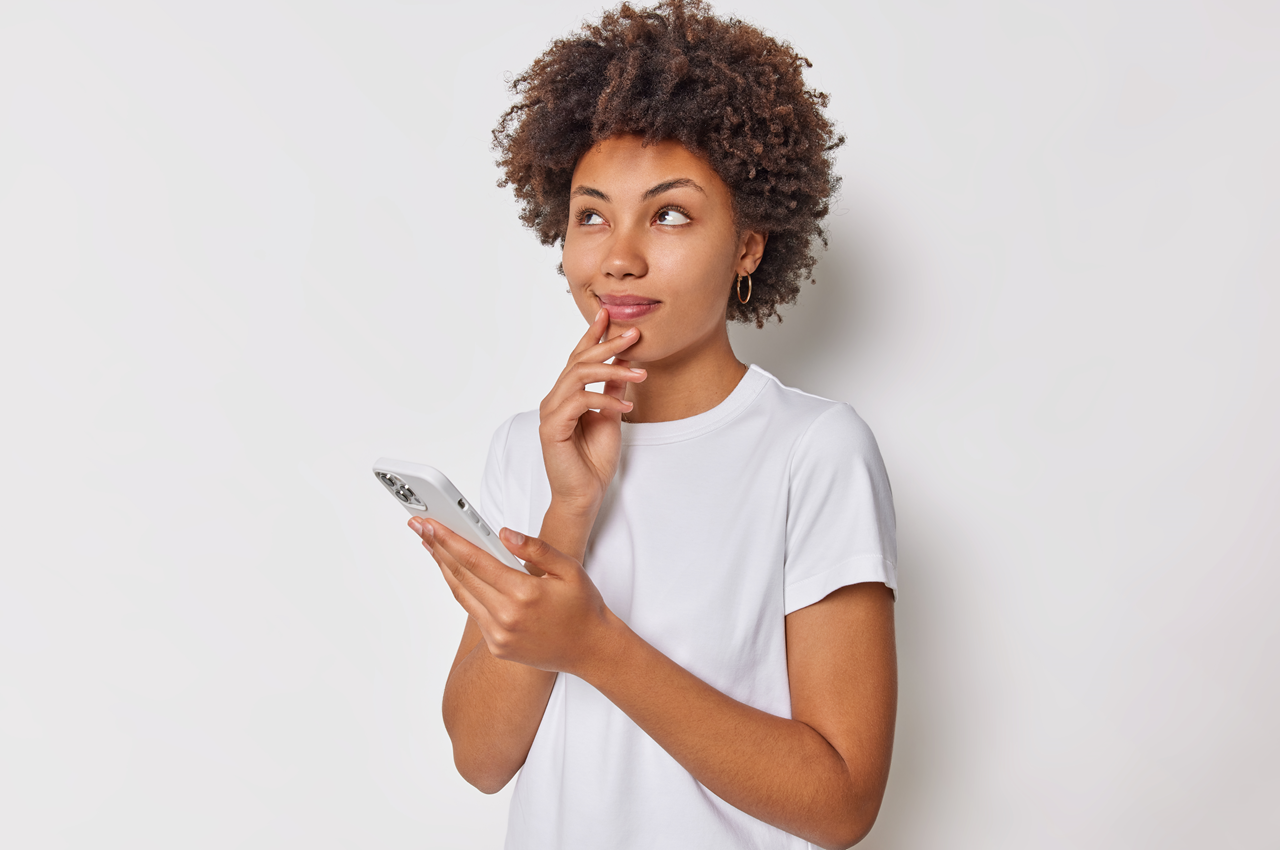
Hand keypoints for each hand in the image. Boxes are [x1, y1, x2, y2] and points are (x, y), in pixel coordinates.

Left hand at [410, 516, 620, 676]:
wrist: (591, 650)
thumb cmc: (582, 607)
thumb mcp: (569, 569)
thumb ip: (536, 548)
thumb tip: (504, 533)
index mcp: (524, 593)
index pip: (476, 560)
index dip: (449, 540)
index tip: (431, 524)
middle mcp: (506, 617)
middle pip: (461, 575)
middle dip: (437, 548)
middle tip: (420, 528)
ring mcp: (499, 635)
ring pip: (462, 594)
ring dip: (444, 568)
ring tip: (431, 546)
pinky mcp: (497, 646)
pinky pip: (473, 612)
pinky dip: (461, 589)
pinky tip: (455, 573)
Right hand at [538, 308, 645, 514]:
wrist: (585, 495)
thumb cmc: (594, 460)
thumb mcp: (611, 417)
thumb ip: (613, 391)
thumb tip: (624, 364)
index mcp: (566, 395)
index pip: (578, 357)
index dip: (592, 335)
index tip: (608, 315)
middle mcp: (554, 399)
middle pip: (578, 361)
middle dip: (607, 344)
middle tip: (634, 335)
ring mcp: (550, 413)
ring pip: (578, 376)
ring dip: (612, 371)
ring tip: (639, 374)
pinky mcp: (551, 428)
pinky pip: (579, 402)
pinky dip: (604, 400)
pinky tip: (625, 408)